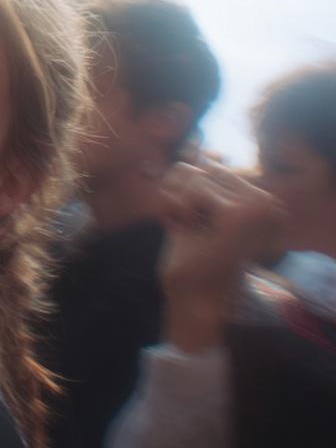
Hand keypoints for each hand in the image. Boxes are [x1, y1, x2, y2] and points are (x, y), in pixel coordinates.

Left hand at [159, 161, 287, 351]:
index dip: (187, 191)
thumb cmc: (193, 258)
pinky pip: (195, 186)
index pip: (213, 164)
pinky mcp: (240, 214)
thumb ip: (207, 180)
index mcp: (260, 202)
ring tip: (191, 229)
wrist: (192, 297)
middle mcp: (267, 202)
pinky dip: (181, 207)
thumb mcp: (198, 210)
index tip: (194, 221)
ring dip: (179, 202)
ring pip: (197, 173)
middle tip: (189, 226)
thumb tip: (215, 151)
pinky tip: (189, 228)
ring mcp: (257, 207)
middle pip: (204, 165)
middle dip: (181, 195)